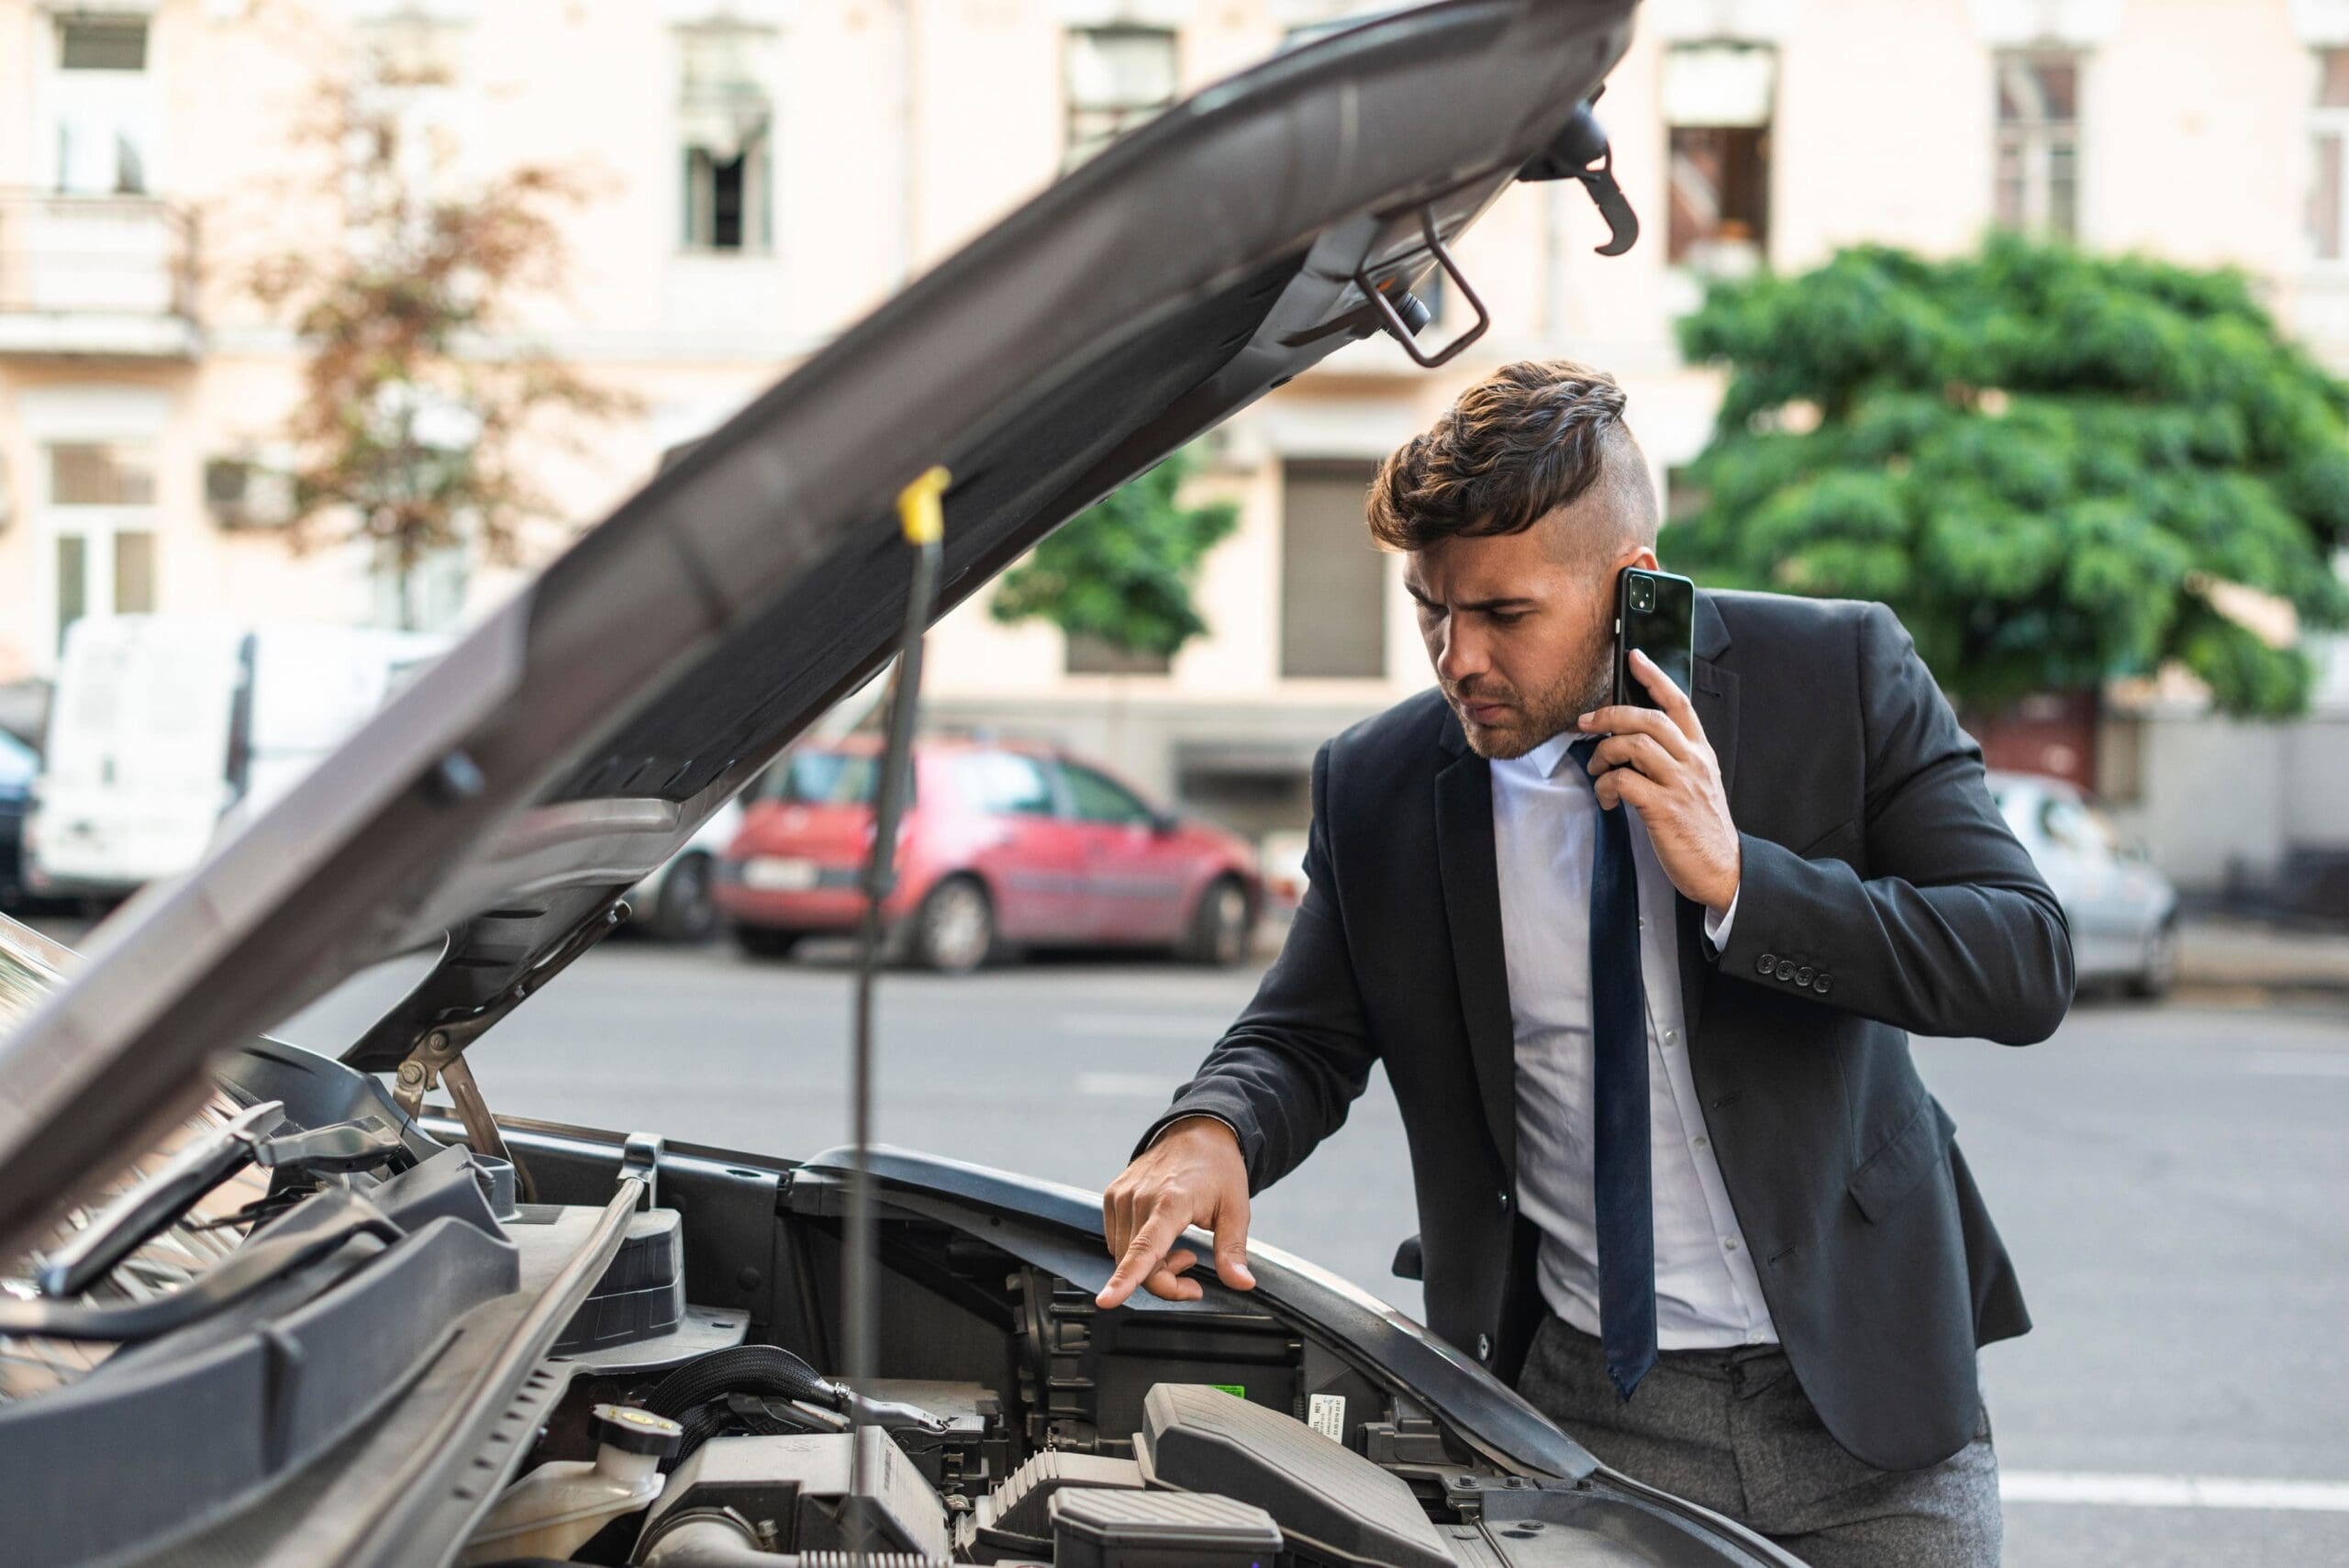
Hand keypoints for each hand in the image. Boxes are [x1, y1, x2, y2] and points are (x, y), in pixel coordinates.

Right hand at [1097, 1116, 1253, 1306]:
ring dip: (1153, 1265)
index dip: (1125, 1279)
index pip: (1144, 1249)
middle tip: (1193, 1262)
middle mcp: (1139, 1197)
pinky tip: (1161, 1236)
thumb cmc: (1218, 1168)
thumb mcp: (1236, 1209)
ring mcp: (1122, 1195)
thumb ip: (1233, 1251)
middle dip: (1166, 1279)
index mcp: (1171, 1201)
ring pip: (1125, 1256)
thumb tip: (1242, 1283)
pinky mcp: (1112, 1195)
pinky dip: (1138, 1250)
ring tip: (1181, 1245)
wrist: (1197, 1131)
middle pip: (1138, 1264)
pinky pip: (1117, 1241)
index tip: (1107, 1300)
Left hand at [1578, 649, 1740, 915]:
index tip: (1633, 657)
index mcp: (1700, 753)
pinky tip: (1606, 797)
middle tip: (1585, 722)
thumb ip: (1672, 759)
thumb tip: (1631, 740)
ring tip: (1595, 769)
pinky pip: (1625, 781)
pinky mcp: (1665, 809)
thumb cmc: (1701, 827)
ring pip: (1634, 745)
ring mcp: (1680, 784)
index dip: (1655, 676)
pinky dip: (1606, 786)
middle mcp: (1693, 762)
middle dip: (1610, 714)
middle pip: (1649, 718)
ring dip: (1604, 753)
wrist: (1722, 870)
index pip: (1679, 703)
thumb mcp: (1696, 784)